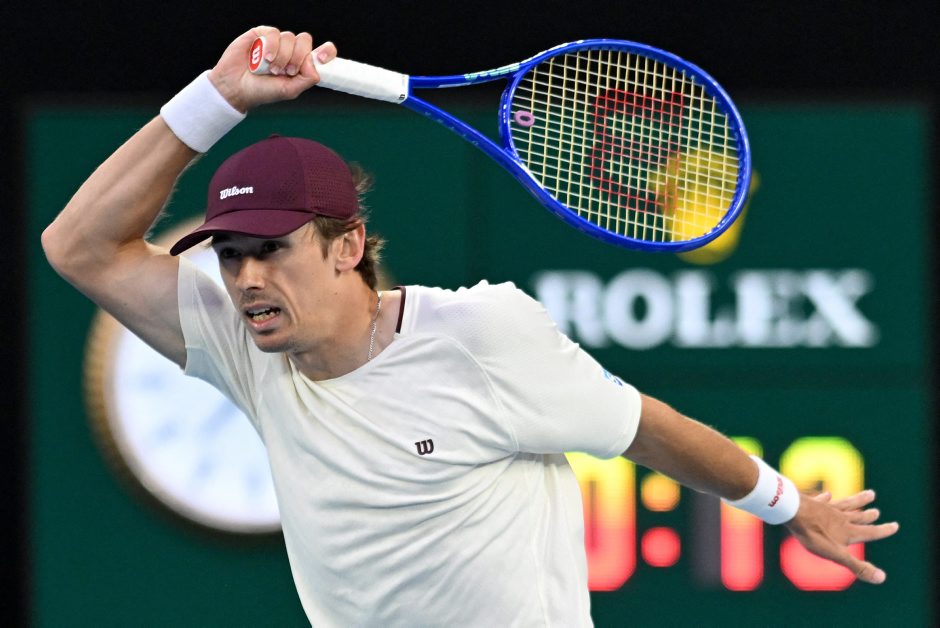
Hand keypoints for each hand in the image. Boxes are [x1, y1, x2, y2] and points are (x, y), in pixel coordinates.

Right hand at [207, 26, 336, 112]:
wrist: (236, 88)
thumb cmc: (262, 91)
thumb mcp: (289, 90)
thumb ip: (306, 79)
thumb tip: (315, 64)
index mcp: (300, 64)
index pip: (319, 52)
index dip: (326, 51)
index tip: (322, 57)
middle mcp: (290, 51)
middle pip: (305, 41)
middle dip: (298, 57)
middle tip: (286, 71)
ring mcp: (276, 42)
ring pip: (290, 37)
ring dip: (282, 56)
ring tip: (272, 69)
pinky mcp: (262, 34)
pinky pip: (275, 33)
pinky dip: (272, 47)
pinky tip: (266, 59)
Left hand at [784, 489, 898, 583]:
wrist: (792, 512)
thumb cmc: (814, 535)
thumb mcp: (836, 555)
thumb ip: (857, 566)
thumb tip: (882, 578)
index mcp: (848, 531)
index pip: (870, 531)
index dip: (883, 530)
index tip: (895, 525)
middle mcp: (840, 518)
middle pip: (858, 516)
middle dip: (868, 515)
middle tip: (877, 511)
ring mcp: (826, 509)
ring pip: (846, 504)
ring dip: (858, 500)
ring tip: (870, 494)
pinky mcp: (812, 503)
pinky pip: (823, 500)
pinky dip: (827, 498)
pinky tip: (828, 494)